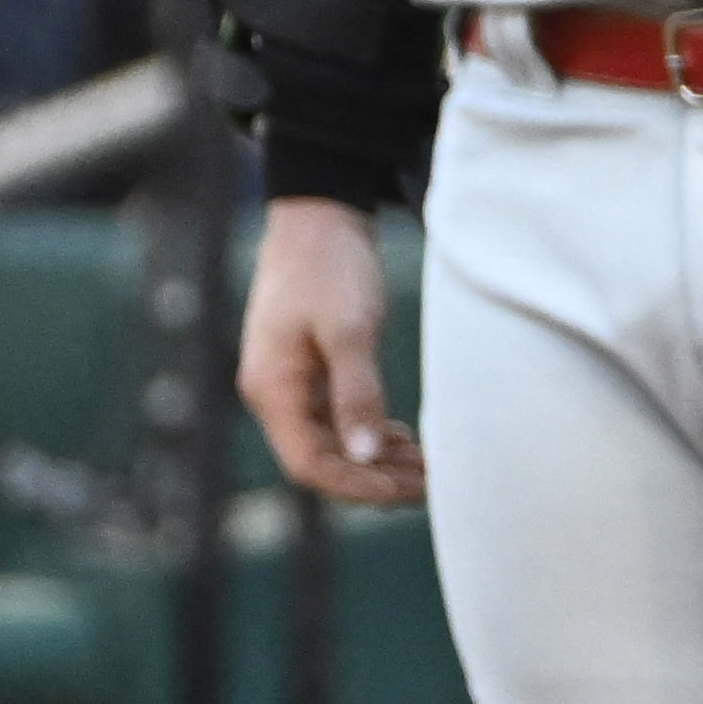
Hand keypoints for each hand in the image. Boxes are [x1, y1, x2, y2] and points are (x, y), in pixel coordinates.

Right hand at [238, 193, 425, 507]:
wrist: (319, 214)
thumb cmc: (331, 266)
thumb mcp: (350, 329)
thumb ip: (357, 393)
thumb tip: (366, 455)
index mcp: (272, 388)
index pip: (309, 464)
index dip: (357, 485)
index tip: (405, 488)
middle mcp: (273, 393)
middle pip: (320, 461)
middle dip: (373, 478)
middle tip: (430, 483)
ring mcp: (288, 383)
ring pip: (331, 444)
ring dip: (375, 461)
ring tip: (425, 466)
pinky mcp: (307, 370)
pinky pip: (335, 421)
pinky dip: (369, 435)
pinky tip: (402, 438)